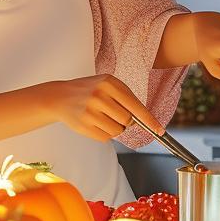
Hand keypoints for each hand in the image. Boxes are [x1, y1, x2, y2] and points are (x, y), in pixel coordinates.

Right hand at [40, 74, 161, 141]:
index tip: (159, 130)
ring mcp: (90, 111)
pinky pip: (106, 137)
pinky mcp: (84, 125)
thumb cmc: (89, 90)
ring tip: (103, 117)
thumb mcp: (106, 84)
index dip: (149, 120)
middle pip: (127, 120)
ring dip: (115, 128)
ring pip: (117, 131)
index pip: (135, 105)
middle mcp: (99, 96)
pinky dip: (105, 133)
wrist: (60, 97)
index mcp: (108, 83)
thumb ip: (125, 97)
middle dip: (126, 121)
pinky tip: (95, 123)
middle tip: (115, 114)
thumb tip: (144, 119)